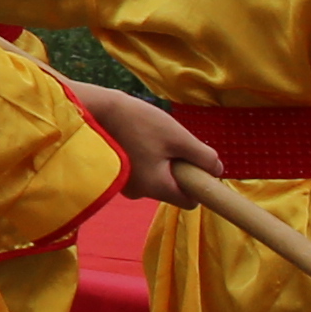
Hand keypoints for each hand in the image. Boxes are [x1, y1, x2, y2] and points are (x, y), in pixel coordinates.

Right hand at [69, 78, 226, 204]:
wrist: (93, 109)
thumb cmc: (138, 123)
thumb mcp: (179, 136)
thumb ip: (203, 156)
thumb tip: (217, 170)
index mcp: (158, 187)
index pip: (190, 202)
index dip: (198, 183)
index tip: (195, 163)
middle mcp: (140, 193)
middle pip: (172, 188)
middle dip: (176, 168)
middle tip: (170, 142)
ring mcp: (125, 185)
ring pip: (155, 178)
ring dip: (159, 161)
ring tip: (150, 136)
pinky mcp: (115, 173)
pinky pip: (139, 172)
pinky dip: (143, 158)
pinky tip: (136, 138)